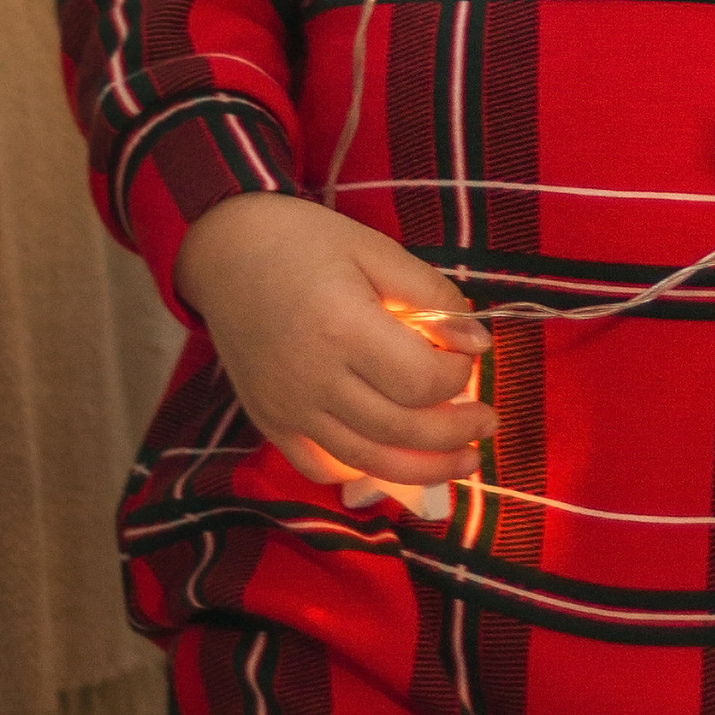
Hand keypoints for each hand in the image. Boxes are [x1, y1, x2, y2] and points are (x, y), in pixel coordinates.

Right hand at [175, 192, 495, 493]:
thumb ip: (431, 295)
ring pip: (367, 460)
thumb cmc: (305, 242)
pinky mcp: (269, 422)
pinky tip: (391, 459)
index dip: (459, 377)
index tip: (471, 357)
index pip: (420, 380)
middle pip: (401, 429)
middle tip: (488, 422)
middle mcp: (313, 379)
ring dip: (424, 470)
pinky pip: (319, 467)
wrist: (226, 252)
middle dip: (457, 433)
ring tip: (462, 461)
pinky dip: (360, 472)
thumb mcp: (376, 249)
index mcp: (343, 329)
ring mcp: (288, 408)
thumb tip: (478, 342)